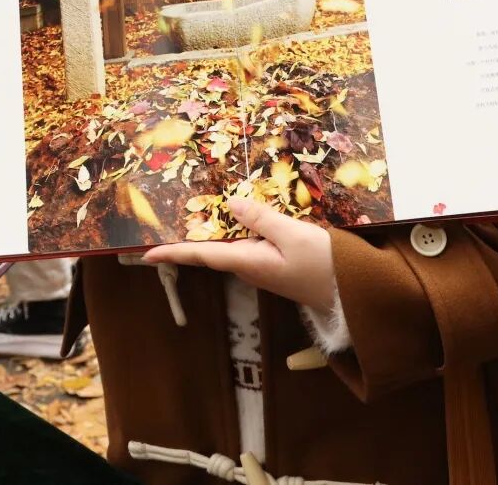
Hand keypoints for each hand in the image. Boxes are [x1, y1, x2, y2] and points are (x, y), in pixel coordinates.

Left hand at [143, 197, 336, 312]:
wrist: (352, 294)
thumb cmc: (324, 265)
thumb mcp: (293, 235)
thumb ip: (261, 218)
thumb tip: (229, 202)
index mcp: (247, 261)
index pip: (201, 255)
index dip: (173, 253)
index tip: (145, 253)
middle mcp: (249, 266)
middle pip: (211, 249)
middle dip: (188, 236)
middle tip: (166, 217)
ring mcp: (262, 265)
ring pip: (229, 244)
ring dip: (211, 230)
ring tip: (193, 209)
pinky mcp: (275, 261)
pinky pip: (247, 242)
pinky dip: (236, 227)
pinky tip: (236, 213)